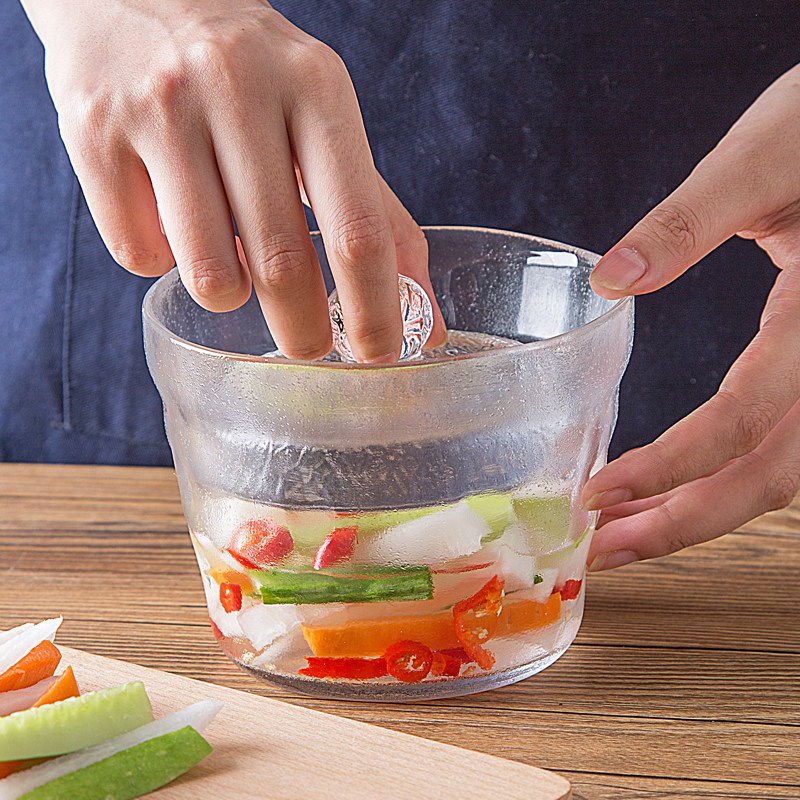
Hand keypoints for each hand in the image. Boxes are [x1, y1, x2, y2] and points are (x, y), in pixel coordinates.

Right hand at [20, 0, 445, 360]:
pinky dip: (164, 261)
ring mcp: (160, 109)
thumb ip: (377, 215)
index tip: (378, 355)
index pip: (358, 229)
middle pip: (283, 263)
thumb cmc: (251, 76)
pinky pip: (139, 254)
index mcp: (316, 87)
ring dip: (227, 293)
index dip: (374, 309)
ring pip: (207, 273)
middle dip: (302, 331)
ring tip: (230, 262)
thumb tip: (424, 320)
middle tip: (308, 346)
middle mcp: (238, 89)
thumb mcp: (325, 121)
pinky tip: (170, 220)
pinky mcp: (93, 132)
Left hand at [582, 63, 799, 570]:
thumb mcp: (765, 157)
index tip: (597, 495)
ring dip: (703, 511)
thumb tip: (611, 279)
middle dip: (685, 523)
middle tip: (604, 552)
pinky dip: (727, 475)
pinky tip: (677, 483)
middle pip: (773, 476)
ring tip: (627, 532)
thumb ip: (692, 218)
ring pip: (784, 470)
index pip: (747, 416)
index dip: (672, 466)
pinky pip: (786, 442)